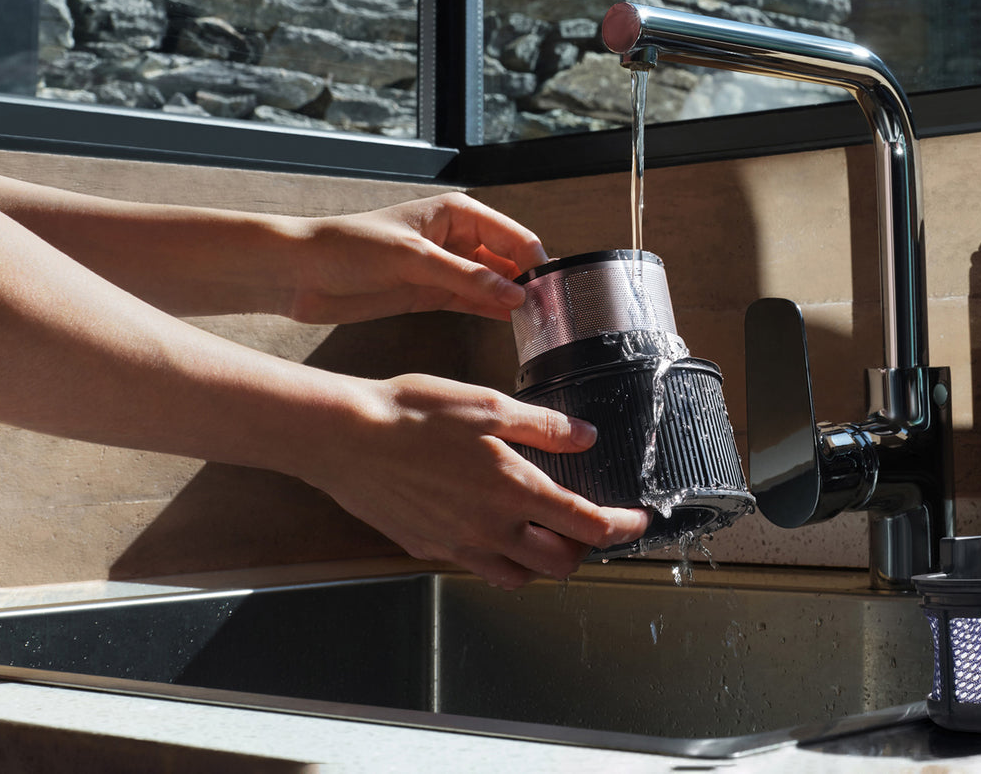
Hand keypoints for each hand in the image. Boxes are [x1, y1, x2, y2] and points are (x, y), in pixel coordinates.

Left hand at [285, 192, 549, 324]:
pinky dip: (491, 312)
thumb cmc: (347, 248)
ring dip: (511, 300)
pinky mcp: (431, 294)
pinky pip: (472, 302)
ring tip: (537, 321)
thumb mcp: (412, 259)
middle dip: (527, 282)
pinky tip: (511, 324)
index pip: (511, 235)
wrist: (300, 273)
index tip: (551, 288)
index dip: (534, 260)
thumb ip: (466, 277)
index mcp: (455, 213)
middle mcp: (455, 238)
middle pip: (507, 260)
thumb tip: (514, 293)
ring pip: (493, 283)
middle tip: (550, 310)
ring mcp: (444, 267)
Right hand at [304, 374, 650, 588]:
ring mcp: (457, 545)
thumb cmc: (412, 414)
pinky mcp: (427, 547)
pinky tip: (486, 525)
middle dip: (581, 550)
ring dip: (538, 561)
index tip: (636, 522)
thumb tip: (585, 437)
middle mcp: (490, 529)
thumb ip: (544, 426)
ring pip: (515, 576)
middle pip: (558, 566)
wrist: (344, 437)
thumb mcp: (488, 404)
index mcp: (515, 491)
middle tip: (582, 525)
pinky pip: (474, 565)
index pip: (588, 525)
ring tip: (537, 531)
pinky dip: (494, 556)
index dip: (622, 528)